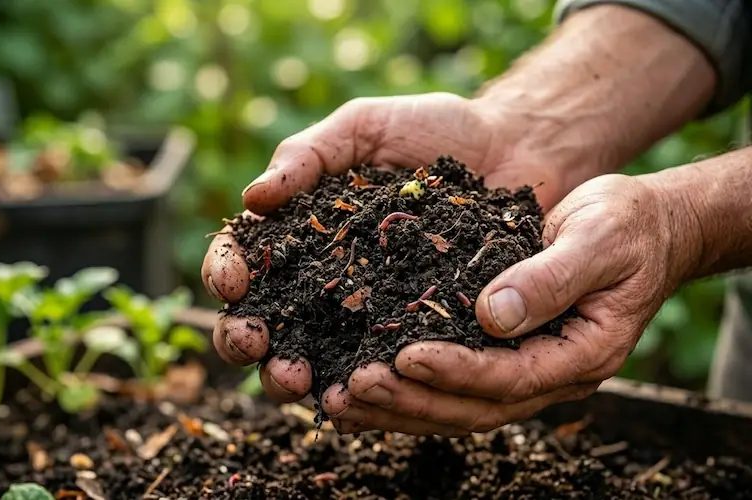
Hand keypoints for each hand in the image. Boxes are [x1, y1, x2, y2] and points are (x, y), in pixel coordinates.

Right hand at [202, 92, 583, 405]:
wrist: (512, 150)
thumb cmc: (433, 130)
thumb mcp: (364, 127)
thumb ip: (308, 155)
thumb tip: (251, 199)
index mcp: (302, 228)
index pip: (245, 256)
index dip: (226, 271)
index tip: (233, 283)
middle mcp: (325, 276)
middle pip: (265, 317)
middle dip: (244, 336)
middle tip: (255, 343)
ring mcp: (366, 310)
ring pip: (308, 355)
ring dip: (285, 374)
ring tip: (293, 378)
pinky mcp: (409, 332)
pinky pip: (374, 366)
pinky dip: (350, 387)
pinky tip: (345, 399)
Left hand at [334, 173, 688, 434]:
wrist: (645, 228)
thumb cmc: (628, 227)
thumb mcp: (599, 239)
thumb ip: (552, 277)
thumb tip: (495, 315)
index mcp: (581, 352)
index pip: (510, 377)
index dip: (455, 371)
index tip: (402, 357)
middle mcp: (550, 372)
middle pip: (474, 407)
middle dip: (410, 401)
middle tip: (351, 388)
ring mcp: (526, 367)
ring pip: (456, 406)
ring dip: (398, 406)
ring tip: (340, 399)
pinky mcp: (502, 352)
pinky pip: (451, 382)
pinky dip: (407, 388)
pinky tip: (360, 381)